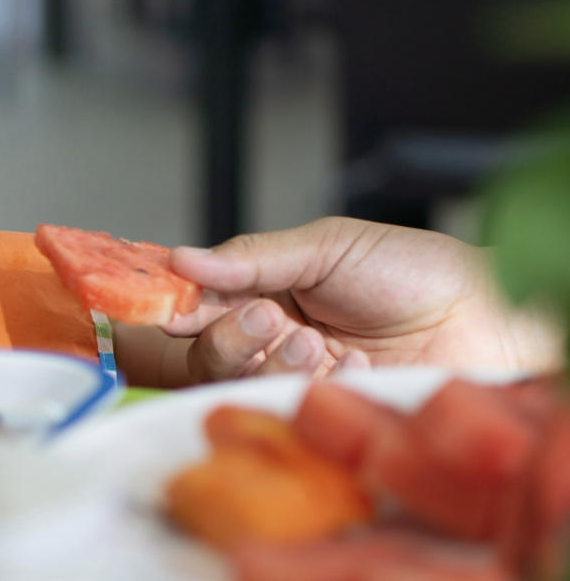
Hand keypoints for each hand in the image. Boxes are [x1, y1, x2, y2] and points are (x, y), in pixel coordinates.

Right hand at [163, 217, 562, 384]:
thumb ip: (253, 256)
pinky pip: (295, 408)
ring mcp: (300, 377)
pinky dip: (323, 384)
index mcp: (268, 289)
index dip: (179, 304)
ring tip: (316, 340)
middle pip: (209, 353)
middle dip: (228, 337)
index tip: (169, 305)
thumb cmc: (416, 272)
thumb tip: (183, 260)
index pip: (202, 301)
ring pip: (245, 384)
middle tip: (266, 317)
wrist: (488, 315)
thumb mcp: (328, 246)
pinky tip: (359, 366)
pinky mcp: (328, 410)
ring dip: (275, 360)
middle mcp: (275, 337)